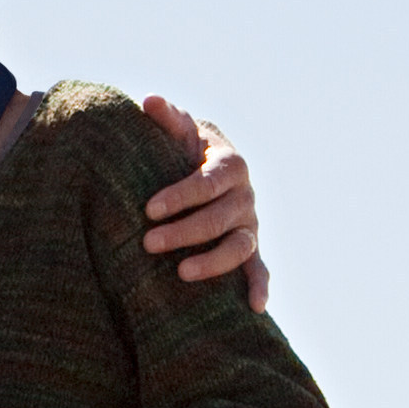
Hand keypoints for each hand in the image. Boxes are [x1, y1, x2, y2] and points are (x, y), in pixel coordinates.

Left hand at [136, 95, 268, 304]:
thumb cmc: (185, 149)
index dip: (180, 196)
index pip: (207, 183)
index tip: (149, 208)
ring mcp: (250, 224)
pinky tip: (254, 307)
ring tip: (181, 273)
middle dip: (184, 232)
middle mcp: (245, 196)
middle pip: (219, 218)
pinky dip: (260, 286)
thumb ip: (167, 118)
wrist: (205, 167)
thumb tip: (149, 100)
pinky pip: (259, 269)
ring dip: (213, 262)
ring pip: (239, 247)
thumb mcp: (178, 132)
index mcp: (230, 164)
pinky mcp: (250, 249)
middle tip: (148, 243)